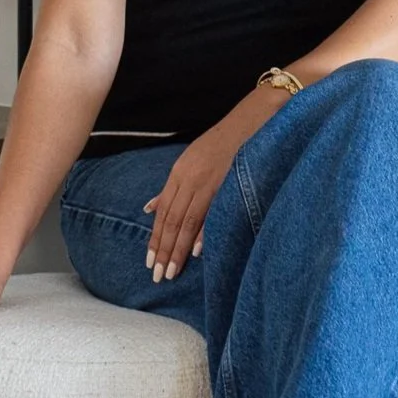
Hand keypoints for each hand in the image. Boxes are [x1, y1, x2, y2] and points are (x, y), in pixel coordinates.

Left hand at [143, 114, 248, 281]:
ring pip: (188, 221)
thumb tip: (148, 209)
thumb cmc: (219, 144)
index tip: (150, 261)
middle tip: (158, 275)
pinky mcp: (227, 183)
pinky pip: (212, 212)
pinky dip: (203, 232)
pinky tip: (195, 251)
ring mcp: (208, 181)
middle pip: (172, 220)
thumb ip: (170, 188)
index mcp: (179, 174)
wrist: (249, 121)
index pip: (163, 213)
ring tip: (171, 271)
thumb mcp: (188, 161)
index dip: (156, 238)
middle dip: (164, 250)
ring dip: (178, 248)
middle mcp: (189, 178)